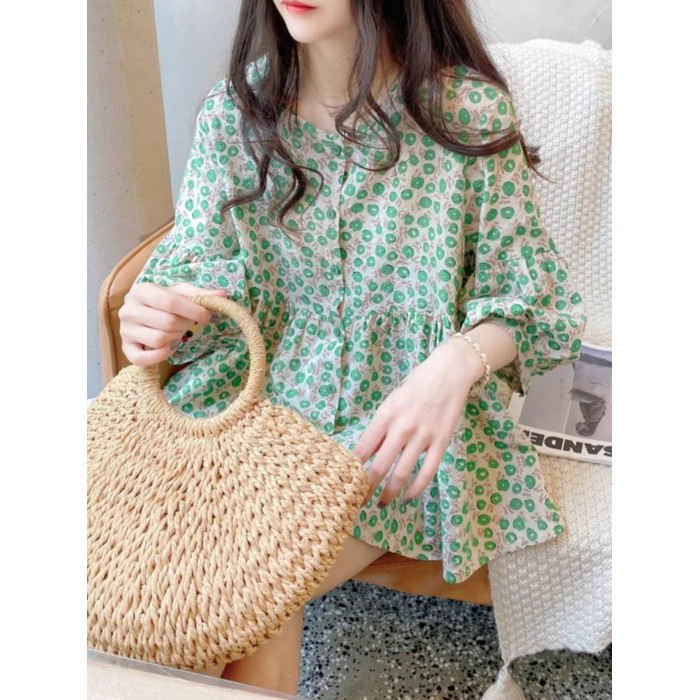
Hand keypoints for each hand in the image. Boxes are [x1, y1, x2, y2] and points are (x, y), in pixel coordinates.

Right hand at [119, 282, 227, 366]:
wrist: (142, 313)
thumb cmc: (164, 302)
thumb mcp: (181, 294)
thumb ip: (201, 295)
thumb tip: (223, 295)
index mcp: (142, 290)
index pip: (172, 302)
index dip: (195, 311)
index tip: (210, 316)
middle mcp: (128, 310)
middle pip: (168, 322)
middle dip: (187, 325)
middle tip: (191, 324)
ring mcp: (125, 331)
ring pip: (159, 340)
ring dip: (176, 338)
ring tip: (178, 332)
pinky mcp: (126, 349)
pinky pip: (144, 359)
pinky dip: (162, 355)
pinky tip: (170, 346)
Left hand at [351, 339, 483, 508]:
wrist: (449, 371)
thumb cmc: (417, 384)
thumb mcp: (392, 400)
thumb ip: (382, 426)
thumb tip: (368, 452)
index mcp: (385, 414)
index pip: (364, 447)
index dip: (353, 468)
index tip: (344, 481)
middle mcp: (402, 426)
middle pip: (379, 465)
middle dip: (367, 487)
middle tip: (358, 502)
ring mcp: (423, 435)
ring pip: (402, 473)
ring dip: (390, 493)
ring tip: (381, 504)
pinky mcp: (441, 441)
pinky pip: (428, 471)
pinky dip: (417, 489)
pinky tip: (408, 498)